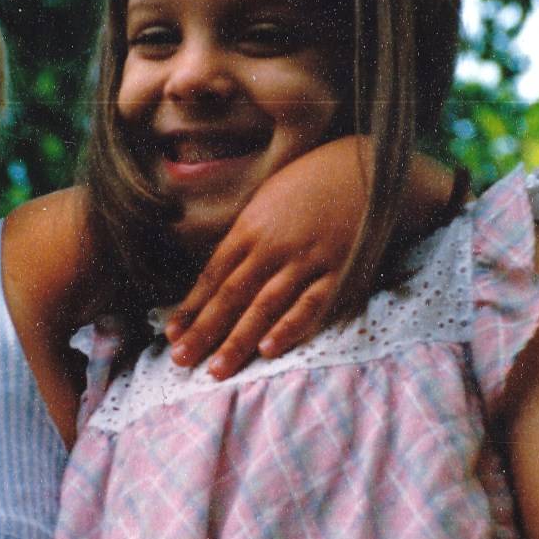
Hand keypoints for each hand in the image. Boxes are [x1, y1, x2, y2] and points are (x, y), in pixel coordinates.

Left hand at [164, 138, 365, 378]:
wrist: (366, 168)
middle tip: (180, 361)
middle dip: (204, 331)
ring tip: (216, 370)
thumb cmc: (310, 184)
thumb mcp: (266, 200)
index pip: (213, 276)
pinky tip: (268, 350)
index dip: (191, 308)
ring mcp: (306, 261)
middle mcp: (272, 247)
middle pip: (231, 296)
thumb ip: (244, 237)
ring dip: (238, 340)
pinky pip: (310, 305)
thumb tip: (217, 272)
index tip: (171, 334)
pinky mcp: (338, 272)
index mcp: (250, 228)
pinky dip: (289, 327)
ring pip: (265, 306)